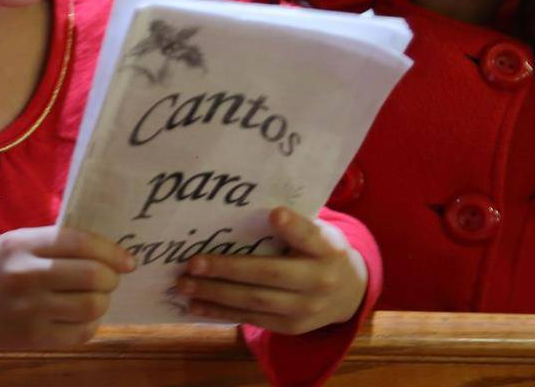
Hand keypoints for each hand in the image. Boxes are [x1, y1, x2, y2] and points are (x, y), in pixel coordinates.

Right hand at [0, 225, 135, 348]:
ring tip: (97, 297)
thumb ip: (56, 241)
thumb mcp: (18, 241)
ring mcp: (29, 310)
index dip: (112, 251)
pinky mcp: (31, 338)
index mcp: (25, 245)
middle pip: (91, 275)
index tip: (128, 260)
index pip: (81, 243)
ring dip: (104, 301)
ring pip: (90, 306)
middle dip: (111, 277)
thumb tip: (107, 249)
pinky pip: (79, 333)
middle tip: (110, 278)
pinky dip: (92, 325)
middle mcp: (27, 275)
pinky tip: (85, 317)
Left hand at [176, 207, 366, 333]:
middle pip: (270, 275)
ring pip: (255, 302)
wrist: (350, 294)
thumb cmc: (324, 251)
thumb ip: (295, 224)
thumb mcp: (320, 232)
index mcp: (327, 250)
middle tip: (193, 263)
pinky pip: (251, 319)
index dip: (293, 227)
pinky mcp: (290, 327)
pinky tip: (196, 305)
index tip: (274, 213)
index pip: (309, 236)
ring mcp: (304, 309)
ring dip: (215, 294)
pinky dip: (221, 312)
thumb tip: (247, 207)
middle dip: (228, 270)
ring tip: (184, 285)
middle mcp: (318, 281)